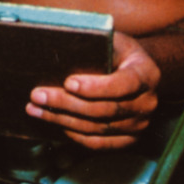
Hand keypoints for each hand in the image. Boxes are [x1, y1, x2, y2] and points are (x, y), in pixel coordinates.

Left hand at [28, 34, 159, 149]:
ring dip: (62, 119)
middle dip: (67, 103)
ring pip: (96, 128)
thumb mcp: (114, 41)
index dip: (95, 86)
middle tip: (38, 95)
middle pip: (104, 110)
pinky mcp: (128, 139)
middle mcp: (147, 103)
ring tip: (36, 109)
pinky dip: (74, 135)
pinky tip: (56, 122)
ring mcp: (139, 124)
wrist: (137, 73)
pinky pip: (98, 143)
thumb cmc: (120, 54)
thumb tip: (64, 47)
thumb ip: (97, 45)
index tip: (68, 82)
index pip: (123, 84)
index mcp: (147, 74)